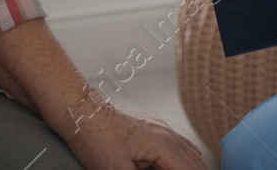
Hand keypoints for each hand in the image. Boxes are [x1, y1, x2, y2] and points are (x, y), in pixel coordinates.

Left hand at [64, 99, 205, 169]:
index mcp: (165, 145)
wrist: (80, 111)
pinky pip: (177, 145)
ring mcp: (160, 128)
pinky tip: (171, 166)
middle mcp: (168, 134)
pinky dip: (182, 159)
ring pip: (189, 152)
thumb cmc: (95, 139)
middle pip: (197, 162)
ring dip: (191, 167)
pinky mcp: (150, 127)